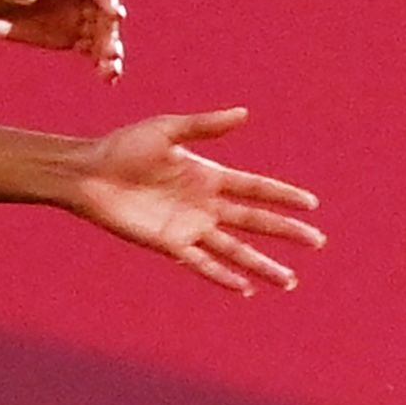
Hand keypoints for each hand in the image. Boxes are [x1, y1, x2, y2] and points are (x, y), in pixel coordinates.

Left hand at [0, 0, 127, 79]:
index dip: (108, 0)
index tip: (114, 14)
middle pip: (104, 17)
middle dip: (109, 35)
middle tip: (110, 54)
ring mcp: (80, 21)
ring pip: (104, 37)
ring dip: (111, 54)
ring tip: (109, 71)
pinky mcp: (75, 40)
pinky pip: (95, 54)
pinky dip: (104, 66)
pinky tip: (109, 79)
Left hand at [60, 105, 325, 294]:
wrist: (87, 174)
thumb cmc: (123, 147)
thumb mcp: (167, 130)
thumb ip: (205, 125)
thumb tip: (245, 114)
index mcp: (210, 175)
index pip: (257, 188)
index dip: (284, 196)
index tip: (311, 204)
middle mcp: (206, 204)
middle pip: (256, 221)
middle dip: (286, 232)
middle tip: (318, 242)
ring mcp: (190, 227)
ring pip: (236, 250)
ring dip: (263, 265)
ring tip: (289, 281)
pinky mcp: (169, 245)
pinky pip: (202, 264)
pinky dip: (222, 276)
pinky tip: (245, 289)